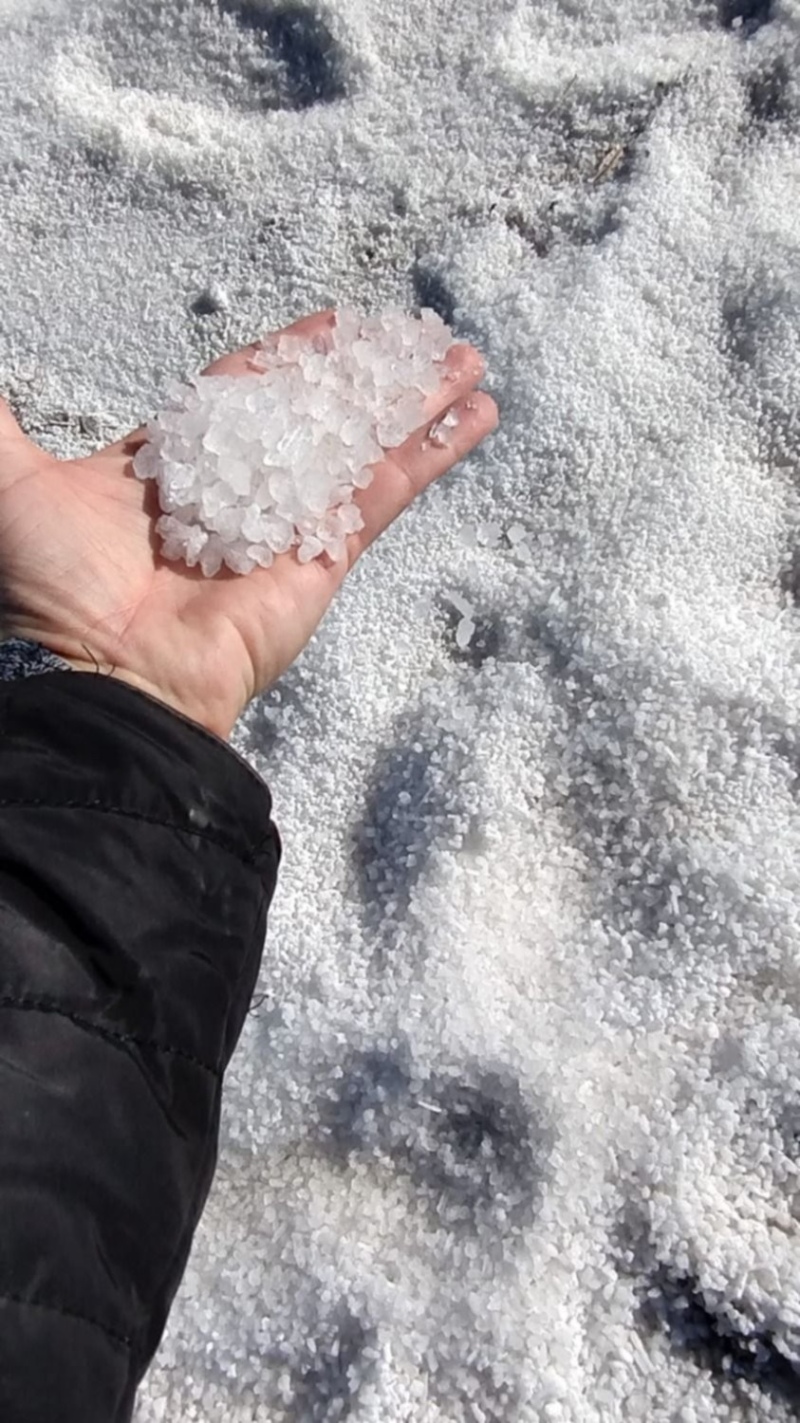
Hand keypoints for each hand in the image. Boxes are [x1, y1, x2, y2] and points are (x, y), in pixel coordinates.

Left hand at [0, 311, 497, 739]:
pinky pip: (381, 497)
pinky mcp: (320, 565)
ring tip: (465, 363)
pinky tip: (472, 417)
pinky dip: (427, 457)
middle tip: (422, 336)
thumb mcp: (10, 482)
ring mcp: (281, 531)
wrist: (92, 679)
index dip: (290, 357)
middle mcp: (232, 495)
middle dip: (369, 376)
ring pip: (360, 449)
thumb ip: (4, 425)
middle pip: (316, 416)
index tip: (340, 324)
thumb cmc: (43, 587)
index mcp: (167, 472)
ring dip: (413, 406)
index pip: (242, 393)